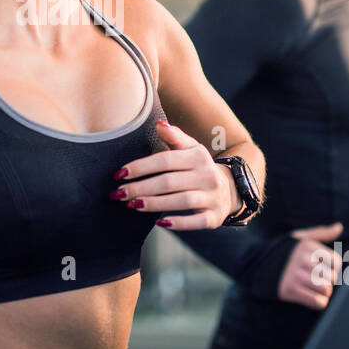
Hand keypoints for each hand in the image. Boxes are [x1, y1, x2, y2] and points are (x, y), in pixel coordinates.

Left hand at [111, 120, 240, 229]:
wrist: (230, 189)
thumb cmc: (199, 167)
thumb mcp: (190, 148)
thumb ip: (174, 136)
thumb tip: (158, 125)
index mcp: (198, 156)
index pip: (165, 161)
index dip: (140, 167)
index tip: (119, 174)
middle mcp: (207, 176)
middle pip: (169, 182)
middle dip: (140, 188)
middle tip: (119, 194)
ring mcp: (212, 197)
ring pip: (181, 201)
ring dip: (154, 204)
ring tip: (132, 205)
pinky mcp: (213, 217)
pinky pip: (195, 221)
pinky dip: (177, 223)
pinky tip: (159, 222)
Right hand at [278, 222, 343, 308]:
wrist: (256, 265)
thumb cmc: (284, 252)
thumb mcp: (300, 238)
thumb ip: (321, 233)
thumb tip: (339, 227)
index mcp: (307, 246)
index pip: (336, 261)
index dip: (333, 267)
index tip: (323, 268)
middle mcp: (301, 259)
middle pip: (332, 277)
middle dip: (328, 281)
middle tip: (318, 280)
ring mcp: (295, 275)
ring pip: (326, 289)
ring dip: (324, 293)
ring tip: (315, 289)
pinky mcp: (289, 289)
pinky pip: (317, 301)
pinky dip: (318, 302)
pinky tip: (310, 297)